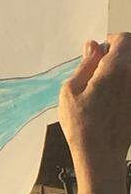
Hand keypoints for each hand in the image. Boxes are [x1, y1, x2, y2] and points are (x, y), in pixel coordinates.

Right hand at [60, 34, 130, 177]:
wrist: (102, 154)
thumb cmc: (81, 124)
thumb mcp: (71, 91)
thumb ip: (85, 65)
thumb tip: (93, 46)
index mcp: (117, 69)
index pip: (123, 39)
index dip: (109, 42)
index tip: (97, 53)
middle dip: (117, 54)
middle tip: (99, 69)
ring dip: (121, 70)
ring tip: (104, 87)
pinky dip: (124, 84)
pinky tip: (112, 99)